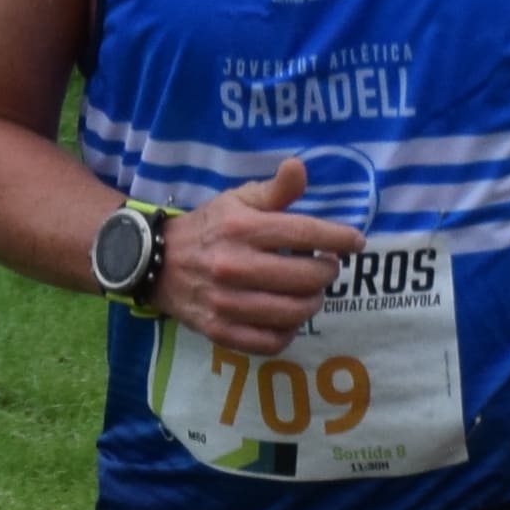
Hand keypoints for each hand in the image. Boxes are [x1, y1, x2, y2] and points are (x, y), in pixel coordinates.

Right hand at [156, 159, 357, 358]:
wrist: (154, 262)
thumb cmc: (208, 228)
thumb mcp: (237, 200)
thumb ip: (274, 190)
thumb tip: (300, 167)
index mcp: (242, 229)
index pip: (306, 234)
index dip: (339, 239)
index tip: (355, 243)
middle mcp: (233, 266)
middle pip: (305, 278)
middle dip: (327, 273)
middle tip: (326, 268)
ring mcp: (225, 302)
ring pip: (293, 313)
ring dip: (313, 303)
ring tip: (311, 292)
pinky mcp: (219, 331)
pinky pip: (269, 342)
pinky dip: (287, 332)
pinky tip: (288, 318)